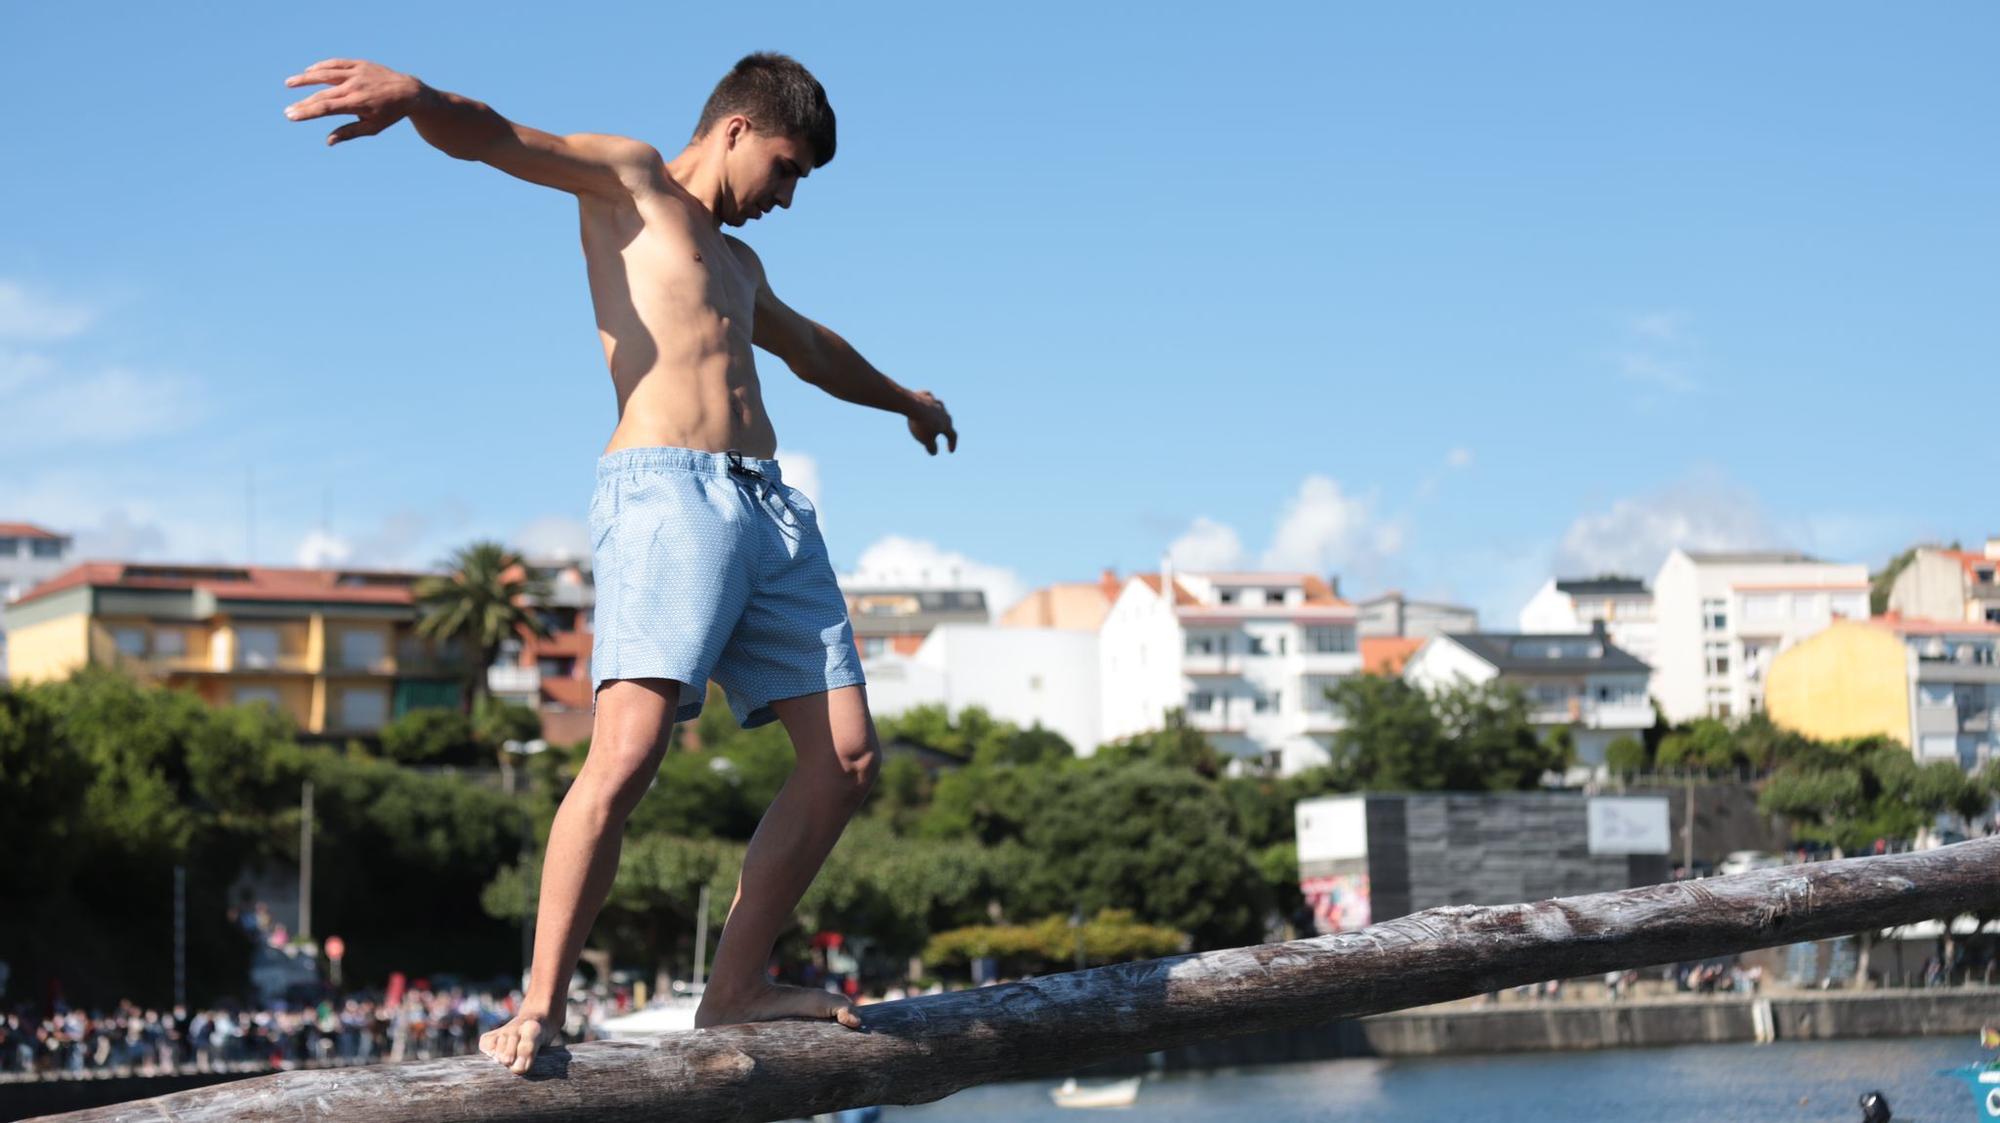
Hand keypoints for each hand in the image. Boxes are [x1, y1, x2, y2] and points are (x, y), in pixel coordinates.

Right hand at [283, 58, 422, 145]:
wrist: (409, 92)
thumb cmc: (390, 114)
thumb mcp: (373, 127)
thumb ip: (349, 133)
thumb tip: (329, 141)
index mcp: (357, 104)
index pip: (326, 108)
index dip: (307, 112)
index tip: (291, 116)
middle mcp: (355, 86)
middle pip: (322, 95)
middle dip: (303, 103)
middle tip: (287, 111)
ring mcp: (356, 73)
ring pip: (325, 73)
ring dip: (305, 78)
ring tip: (289, 83)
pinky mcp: (359, 64)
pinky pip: (336, 63)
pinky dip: (322, 67)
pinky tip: (309, 71)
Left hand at [905, 391, 956, 454]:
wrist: (913, 405)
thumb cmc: (921, 424)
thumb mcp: (926, 440)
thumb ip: (931, 447)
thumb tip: (933, 452)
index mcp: (946, 424)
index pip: (952, 435)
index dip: (952, 443)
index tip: (950, 451)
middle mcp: (944, 412)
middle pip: (947, 421)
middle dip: (945, 427)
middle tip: (942, 432)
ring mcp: (935, 402)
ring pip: (939, 407)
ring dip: (938, 413)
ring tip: (934, 416)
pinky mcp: (925, 395)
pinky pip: (928, 398)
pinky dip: (927, 402)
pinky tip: (923, 403)